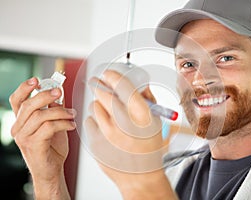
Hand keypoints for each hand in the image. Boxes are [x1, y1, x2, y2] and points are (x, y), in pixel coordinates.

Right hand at [9, 77, 75, 199]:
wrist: (52, 170)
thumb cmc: (52, 147)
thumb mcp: (53, 124)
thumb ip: (52, 109)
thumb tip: (58, 92)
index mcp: (22, 121)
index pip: (17, 100)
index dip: (25, 88)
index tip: (37, 80)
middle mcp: (19, 128)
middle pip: (28, 105)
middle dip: (45, 96)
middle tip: (60, 92)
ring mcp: (24, 138)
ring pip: (40, 116)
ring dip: (60, 112)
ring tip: (72, 115)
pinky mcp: (34, 146)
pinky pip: (48, 128)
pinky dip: (63, 123)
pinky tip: (72, 125)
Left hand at [85, 71, 176, 198]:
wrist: (139, 176)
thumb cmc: (148, 149)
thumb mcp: (155, 122)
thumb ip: (148, 99)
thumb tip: (140, 82)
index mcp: (141, 115)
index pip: (123, 86)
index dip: (113, 76)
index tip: (108, 73)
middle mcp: (124, 123)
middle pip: (103, 93)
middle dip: (98, 84)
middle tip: (97, 82)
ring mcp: (108, 134)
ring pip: (94, 106)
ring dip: (98, 103)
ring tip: (106, 111)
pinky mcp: (96, 142)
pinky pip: (89, 121)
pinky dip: (94, 120)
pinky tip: (103, 126)